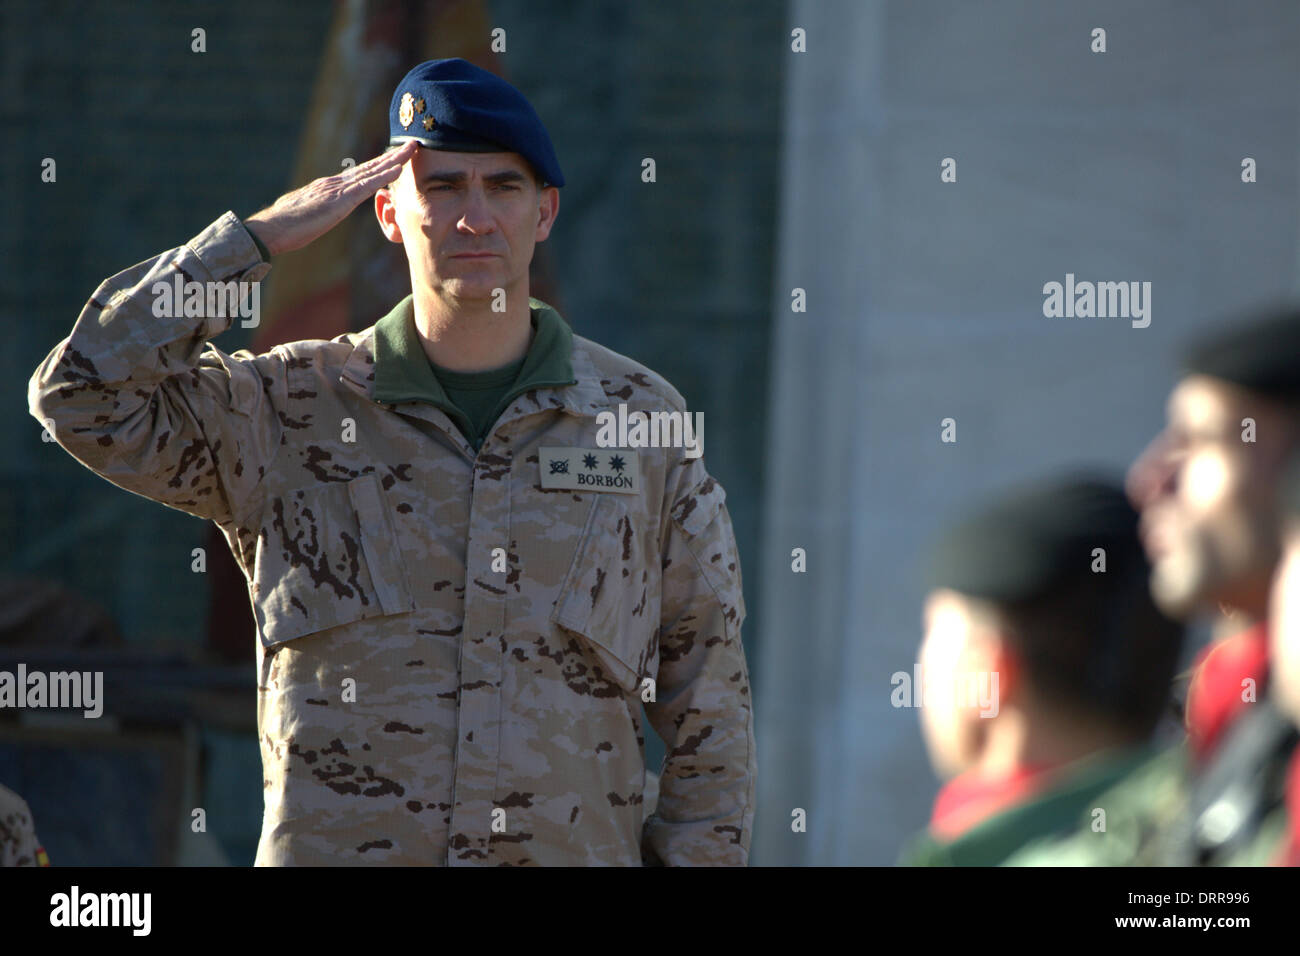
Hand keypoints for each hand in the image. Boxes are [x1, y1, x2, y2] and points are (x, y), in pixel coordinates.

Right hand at [243, 141, 418, 256]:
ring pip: (372, 171)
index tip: (395, 157)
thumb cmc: (285, 228)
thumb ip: (317, 211)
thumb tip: (318, 213)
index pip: (359, 174)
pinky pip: (367, 186)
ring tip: (412, 150)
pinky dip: (384, 175)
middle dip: (392, 156)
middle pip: (369, 167)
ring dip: (394, 160)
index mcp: (328, 188)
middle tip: (412, 145)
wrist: (271, 229)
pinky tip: (398, 168)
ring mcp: (337, 189)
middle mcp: (335, 183)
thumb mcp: (307, 216)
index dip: (379, 165)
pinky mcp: (339, 201)